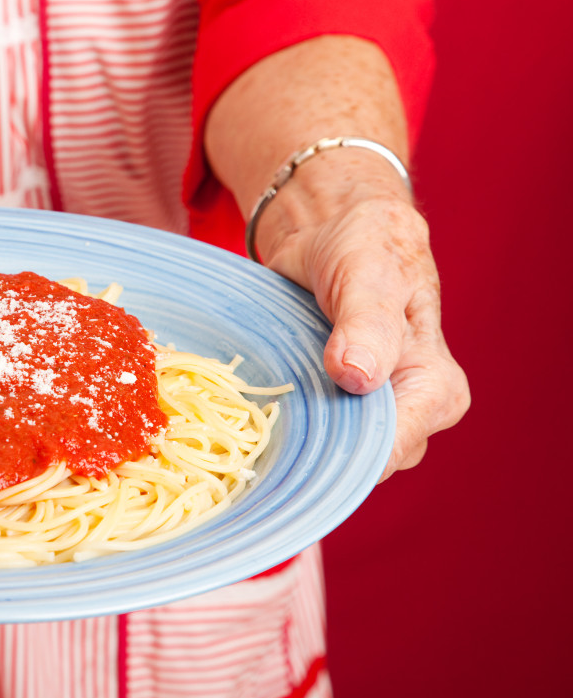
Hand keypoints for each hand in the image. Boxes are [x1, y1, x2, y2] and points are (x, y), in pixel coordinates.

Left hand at [261, 194, 470, 477]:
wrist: (336, 234)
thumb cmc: (366, 249)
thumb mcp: (369, 276)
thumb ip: (368, 325)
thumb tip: (359, 377)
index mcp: (436, 390)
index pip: (390, 449)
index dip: (342, 453)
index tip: (292, 437)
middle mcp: (410, 415)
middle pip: (357, 463)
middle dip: (312, 448)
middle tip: (264, 415)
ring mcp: (370, 418)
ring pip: (329, 455)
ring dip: (293, 436)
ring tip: (262, 402)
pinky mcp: (336, 413)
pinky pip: (309, 440)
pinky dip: (285, 426)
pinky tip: (262, 405)